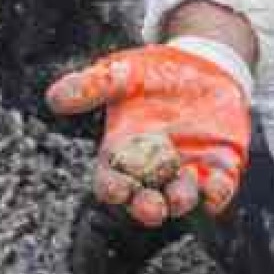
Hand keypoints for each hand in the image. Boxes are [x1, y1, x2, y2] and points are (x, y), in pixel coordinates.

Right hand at [47, 41, 252, 227]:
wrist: (200, 65)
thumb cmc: (152, 73)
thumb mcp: (120, 73)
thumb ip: (91, 86)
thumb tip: (54, 97)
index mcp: (123, 152)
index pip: (111, 180)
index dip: (112, 188)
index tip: (116, 189)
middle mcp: (153, 170)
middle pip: (145, 199)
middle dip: (146, 207)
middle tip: (151, 208)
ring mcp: (186, 171)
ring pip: (181, 198)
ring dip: (180, 201)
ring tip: (180, 195)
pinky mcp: (218, 168)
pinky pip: (219, 188)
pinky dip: (217, 192)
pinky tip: (215, 186)